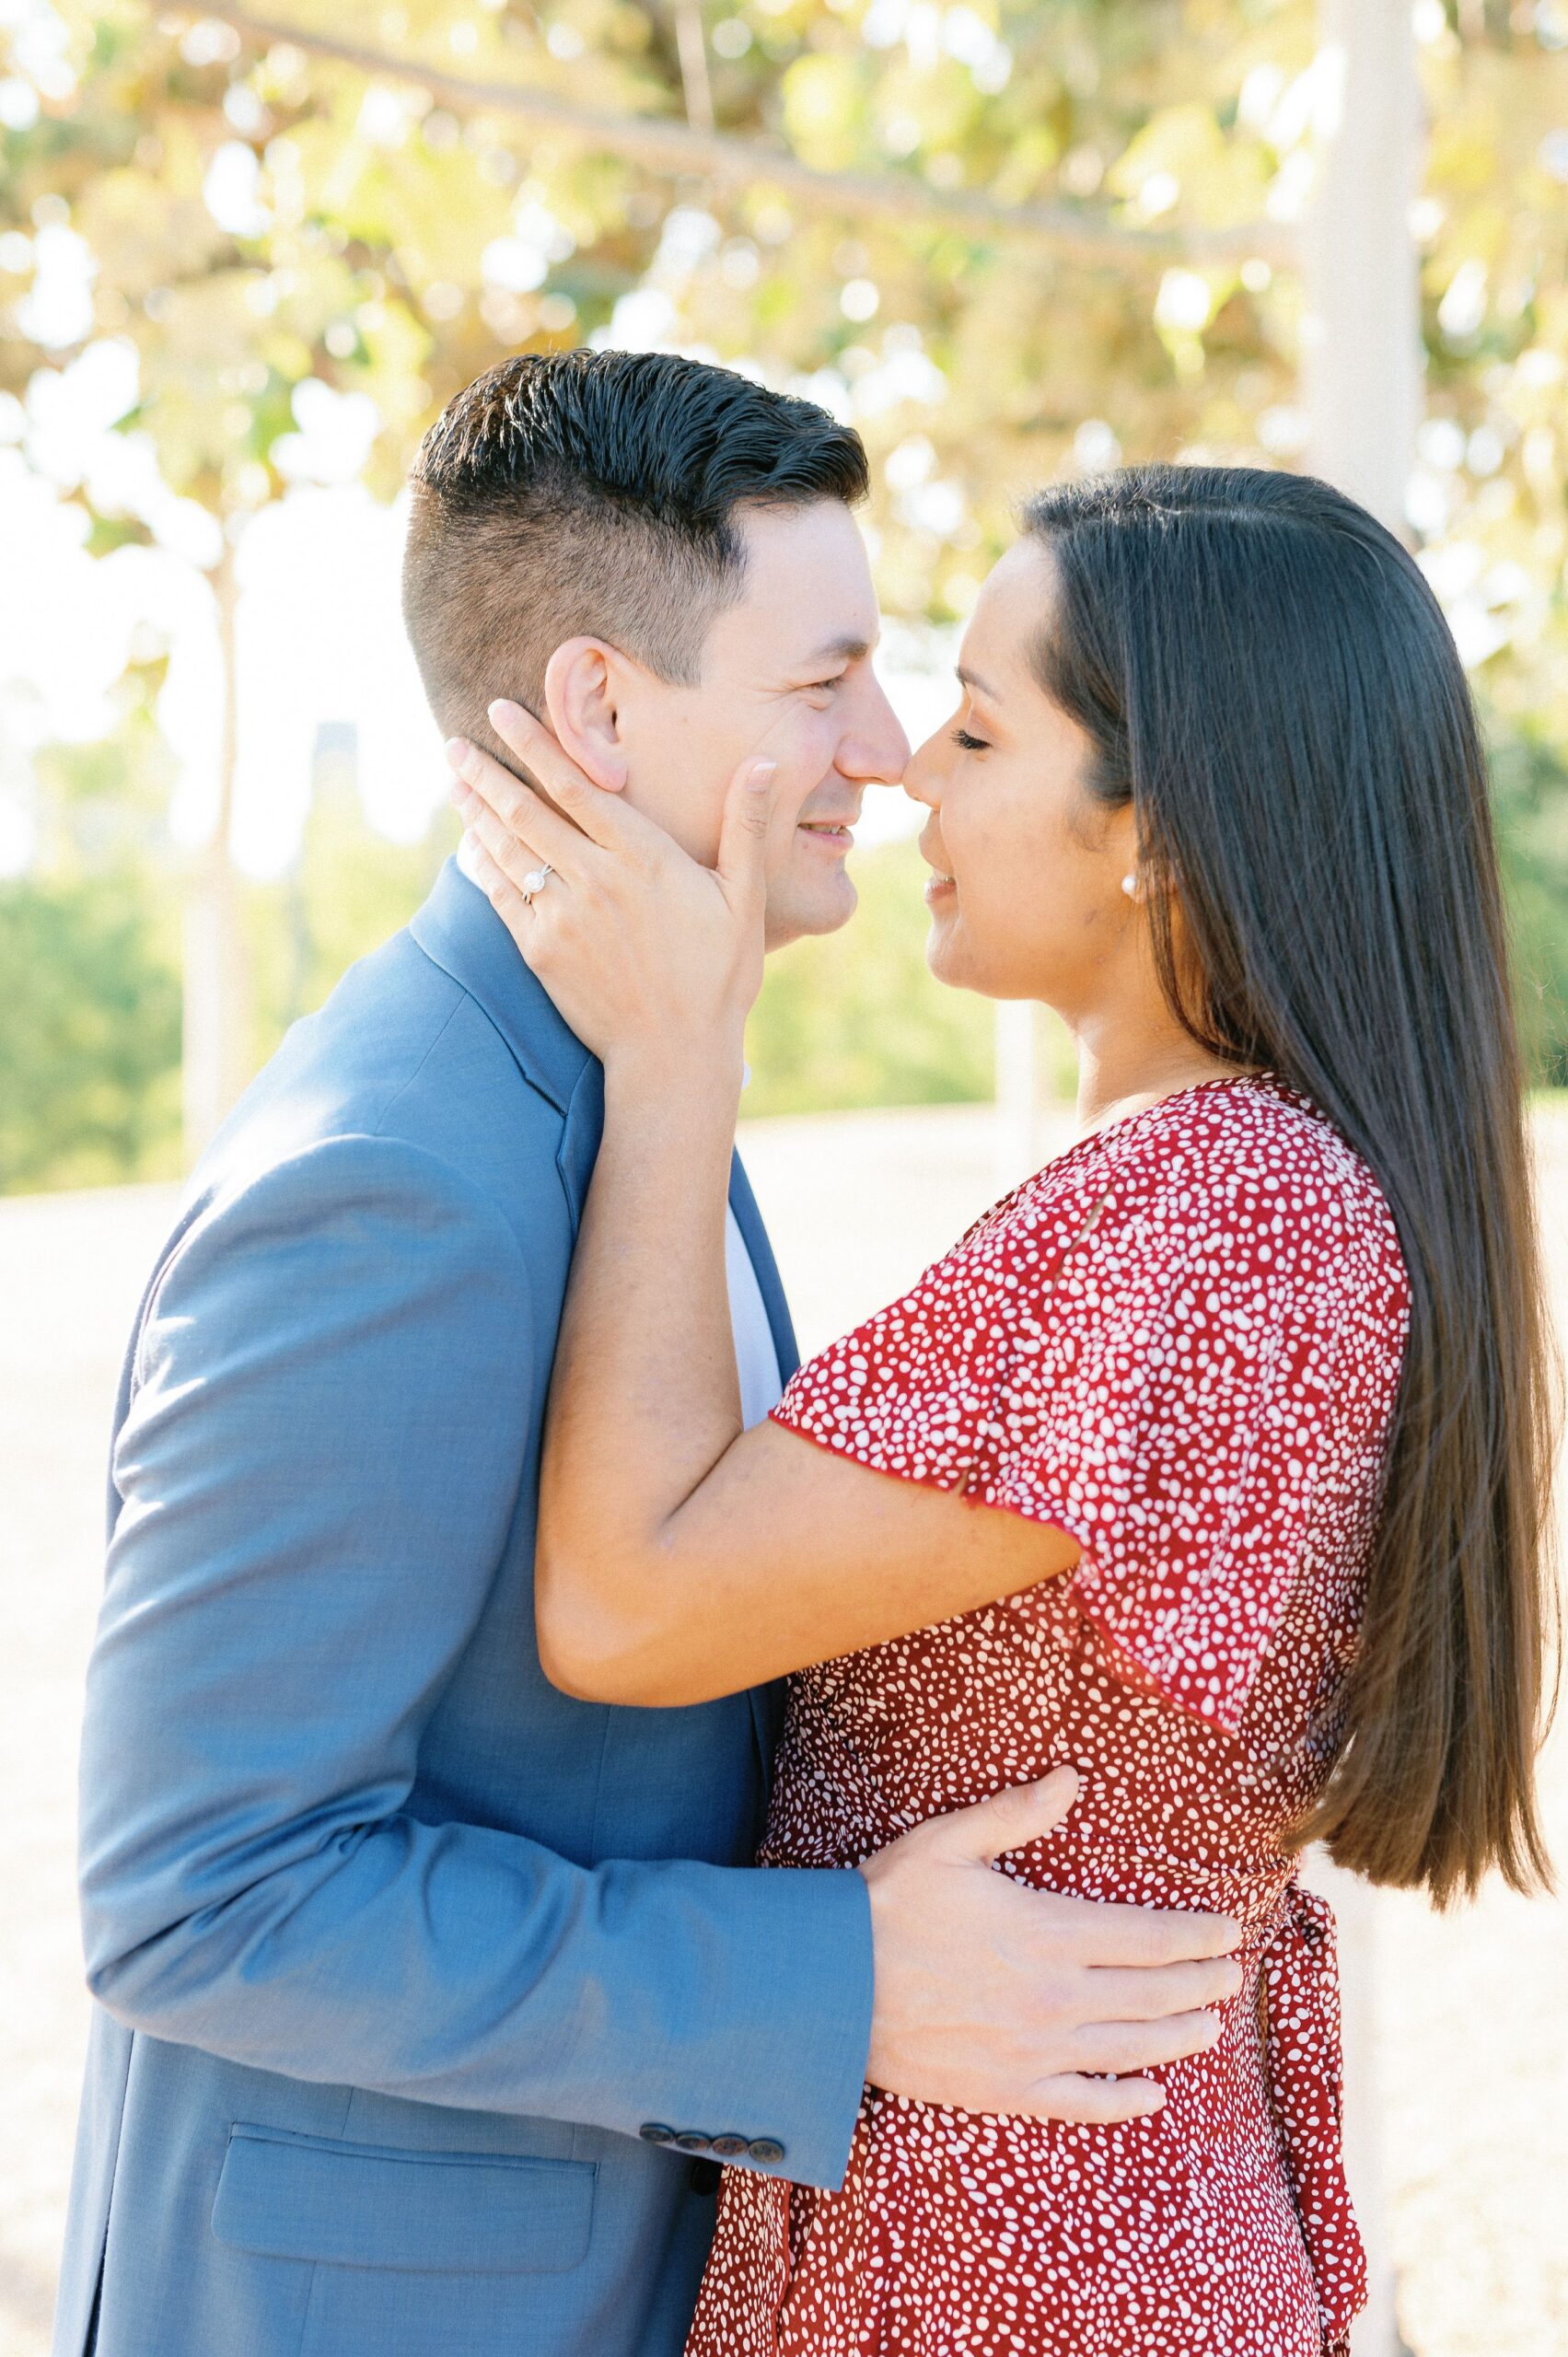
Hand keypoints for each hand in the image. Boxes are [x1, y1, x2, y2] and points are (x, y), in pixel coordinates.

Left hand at [446, 701, 779, 1078]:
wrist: (674, 1054)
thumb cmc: (719, 976)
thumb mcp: (745, 898)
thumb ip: (745, 826)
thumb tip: (764, 764)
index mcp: (643, 857)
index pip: (576, 785)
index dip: (535, 744)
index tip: (503, 712)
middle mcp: (595, 879)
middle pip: (526, 810)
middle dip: (487, 771)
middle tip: (455, 742)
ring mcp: (561, 915)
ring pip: (507, 849)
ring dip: (476, 811)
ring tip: (454, 781)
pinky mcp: (540, 951)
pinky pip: (501, 895)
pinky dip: (481, 863)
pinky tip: (468, 842)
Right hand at [860, 1768, 1242, 2124]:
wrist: (830, 1988)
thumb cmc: (887, 1906)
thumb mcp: (948, 1842)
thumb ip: (1015, 1815)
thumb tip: (1072, 1779)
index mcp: (1046, 1932)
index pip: (1146, 1937)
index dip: (1194, 1936)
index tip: (1229, 1932)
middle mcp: (1053, 1997)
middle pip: (1150, 1993)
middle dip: (1199, 1983)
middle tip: (1231, 1976)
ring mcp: (1033, 2051)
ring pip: (1129, 2048)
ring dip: (1178, 2036)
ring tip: (1210, 2027)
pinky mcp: (1006, 2090)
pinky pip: (1082, 2103)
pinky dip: (1124, 2100)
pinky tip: (1151, 2095)